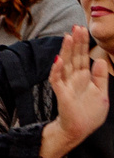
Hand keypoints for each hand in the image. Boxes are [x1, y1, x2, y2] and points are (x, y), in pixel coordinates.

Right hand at [51, 24, 110, 145]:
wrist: (78, 130)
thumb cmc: (88, 114)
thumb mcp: (102, 94)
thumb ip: (100, 77)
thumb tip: (100, 60)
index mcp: (84, 77)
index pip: (83, 57)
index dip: (83, 44)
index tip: (82, 30)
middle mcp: (74, 78)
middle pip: (74, 57)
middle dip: (75, 42)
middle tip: (76, 27)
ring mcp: (66, 85)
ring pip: (65, 64)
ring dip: (65, 51)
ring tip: (67, 37)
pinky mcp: (61, 94)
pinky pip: (57, 80)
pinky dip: (57, 71)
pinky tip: (58, 61)